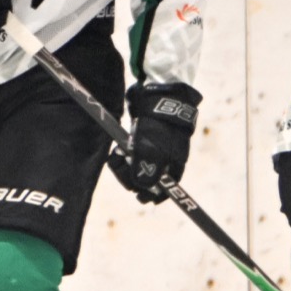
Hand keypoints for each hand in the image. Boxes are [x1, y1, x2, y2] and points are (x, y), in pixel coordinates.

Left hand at [107, 82, 200, 203]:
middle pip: (149, 178)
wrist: (157, 93)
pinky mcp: (145, 137)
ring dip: (125, 166)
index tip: (140, 198)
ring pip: (139, 166)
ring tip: (117, 157)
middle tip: (119, 167)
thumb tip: (142, 189)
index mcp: (174, 163)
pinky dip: (124, 156)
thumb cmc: (157, 123)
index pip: (167, 187)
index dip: (154, 195)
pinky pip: (134, 154)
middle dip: (132, 177)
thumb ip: (147, 170)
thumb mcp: (151, 148)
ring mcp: (156, 147)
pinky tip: (118, 151)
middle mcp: (167, 157)